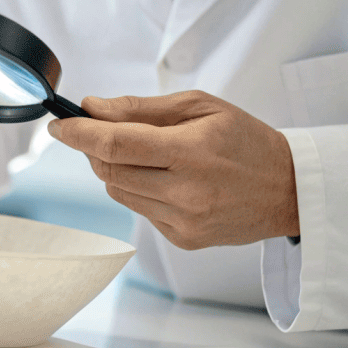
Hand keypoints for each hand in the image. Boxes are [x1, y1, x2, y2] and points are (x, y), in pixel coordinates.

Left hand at [48, 91, 298, 249]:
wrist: (289, 190)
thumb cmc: (248, 141)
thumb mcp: (201, 107)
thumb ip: (142, 108)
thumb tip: (94, 108)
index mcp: (191, 153)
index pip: (114, 143)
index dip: (78, 132)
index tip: (59, 124)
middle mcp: (186, 192)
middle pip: (109, 170)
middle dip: (95, 148)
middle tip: (103, 131)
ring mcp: (183, 221)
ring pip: (118, 192)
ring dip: (115, 169)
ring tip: (145, 154)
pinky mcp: (182, 239)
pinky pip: (139, 210)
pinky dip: (139, 190)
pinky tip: (167, 180)